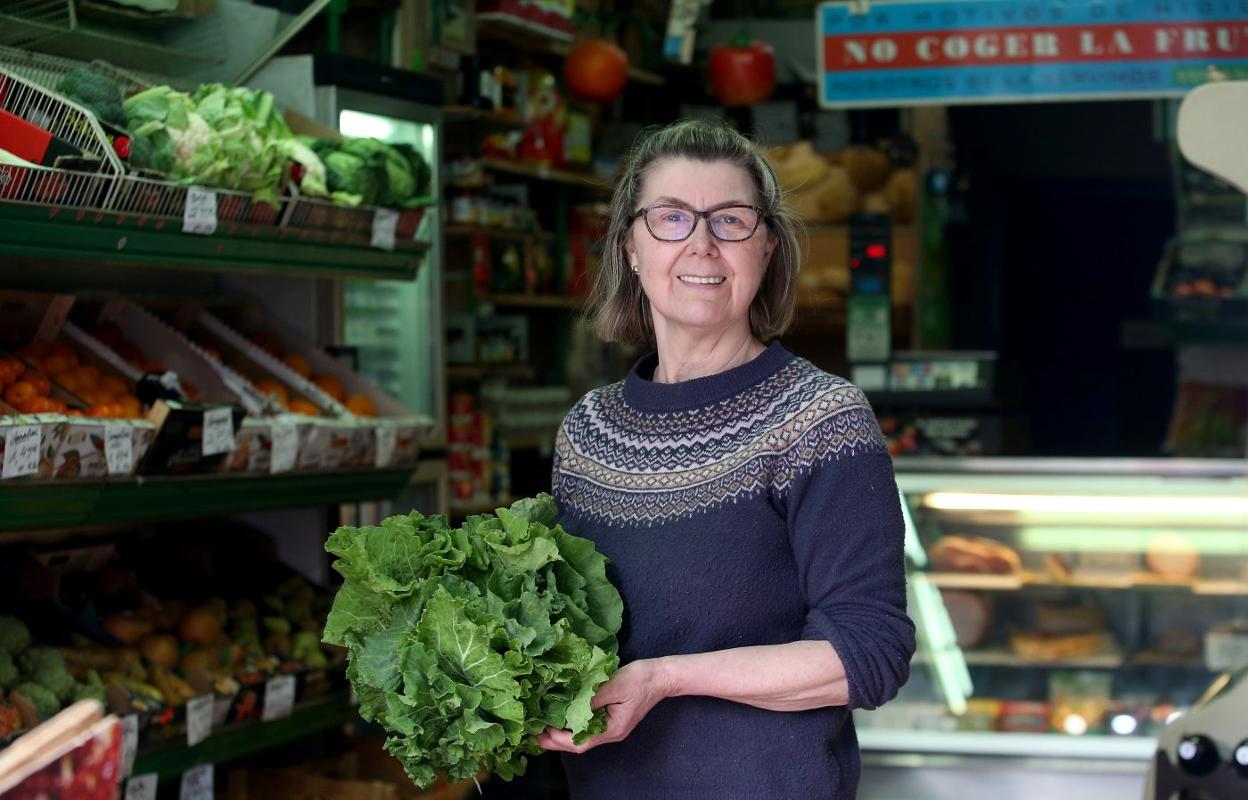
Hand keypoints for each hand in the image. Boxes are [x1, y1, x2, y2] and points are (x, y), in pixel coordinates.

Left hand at [537, 658, 671, 753]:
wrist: (661, 675)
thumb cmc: (640, 679)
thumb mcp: (614, 684)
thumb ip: (592, 696)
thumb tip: (569, 705)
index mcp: (612, 729)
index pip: (581, 742)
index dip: (559, 739)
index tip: (542, 730)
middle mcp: (611, 733)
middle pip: (580, 743)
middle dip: (556, 741)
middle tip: (534, 734)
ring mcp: (611, 727)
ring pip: (582, 736)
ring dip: (562, 734)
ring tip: (543, 726)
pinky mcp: (611, 718)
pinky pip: (588, 726)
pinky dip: (572, 724)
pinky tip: (563, 716)